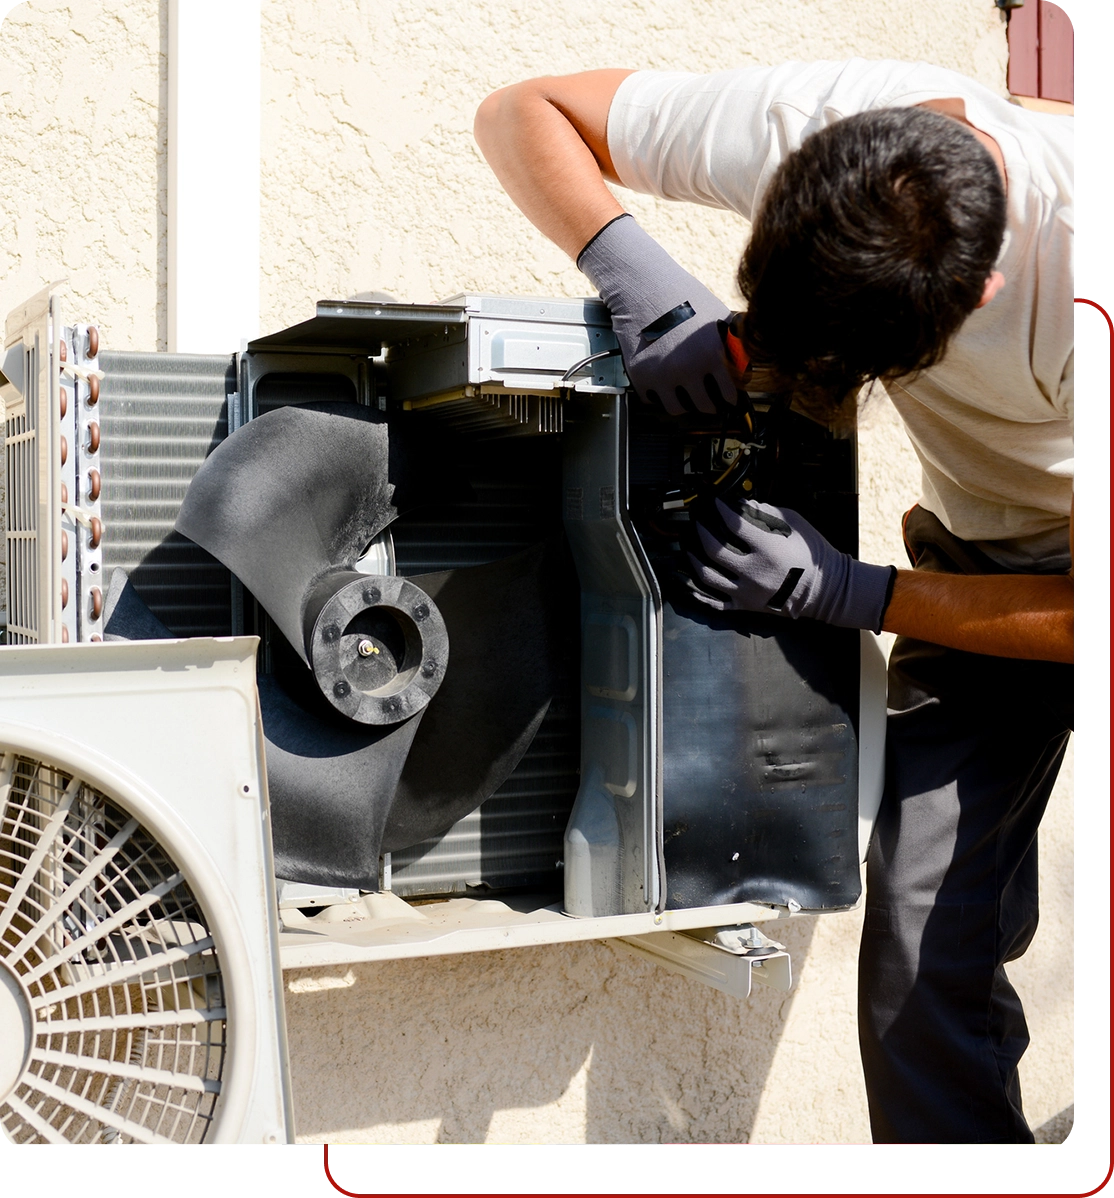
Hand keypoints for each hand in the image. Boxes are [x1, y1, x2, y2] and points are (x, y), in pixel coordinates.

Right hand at [577, 215, 739, 415]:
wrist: (643, 286)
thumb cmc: (683, 296)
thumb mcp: (719, 316)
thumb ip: (733, 344)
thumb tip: (745, 368)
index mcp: (715, 353)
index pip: (731, 394)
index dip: (731, 396)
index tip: (728, 397)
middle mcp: (690, 368)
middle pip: (707, 407)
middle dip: (709, 402)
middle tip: (707, 396)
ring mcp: (663, 374)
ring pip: (678, 410)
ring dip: (684, 402)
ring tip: (685, 390)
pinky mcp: (641, 376)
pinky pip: (653, 400)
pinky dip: (659, 394)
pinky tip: (663, 380)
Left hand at [685, 498, 895, 632]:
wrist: (825, 590)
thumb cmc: (812, 553)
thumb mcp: (795, 525)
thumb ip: (767, 513)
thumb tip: (742, 504)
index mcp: (768, 549)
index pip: (734, 524)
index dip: (720, 510)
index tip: (714, 502)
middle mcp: (754, 572)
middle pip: (714, 549)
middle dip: (700, 531)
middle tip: (696, 521)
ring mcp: (747, 593)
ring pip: (707, 576)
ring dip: (693, 559)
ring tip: (688, 546)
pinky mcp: (745, 607)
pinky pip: (714, 603)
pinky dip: (698, 592)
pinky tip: (688, 580)